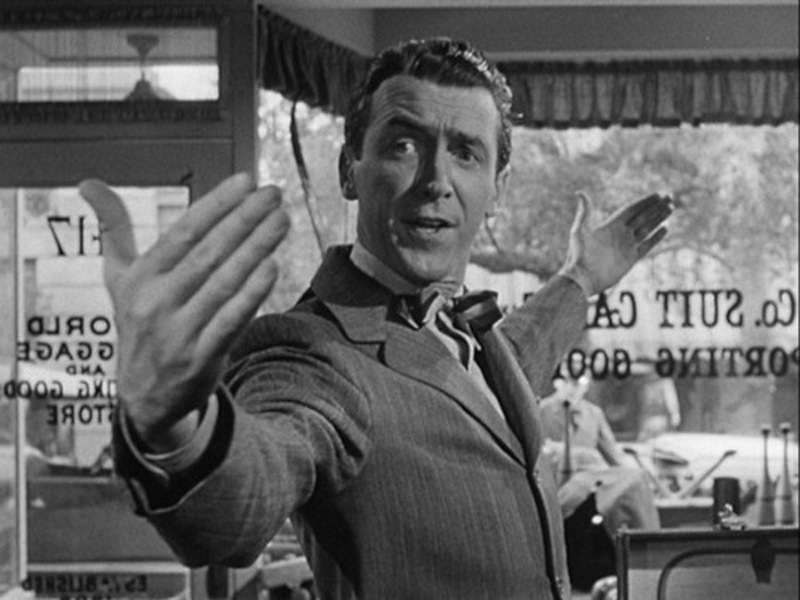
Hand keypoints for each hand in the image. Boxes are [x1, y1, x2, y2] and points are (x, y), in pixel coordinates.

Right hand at [79, 173, 288, 448]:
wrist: (144, 398)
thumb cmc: (139, 325)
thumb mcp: (119, 280)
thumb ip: (112, 230)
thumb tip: (88, 183)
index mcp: (140, 278)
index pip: (183, 233)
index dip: (216, 205)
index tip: (246, 182)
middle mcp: (156, 302)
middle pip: (208, 253)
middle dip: (244, 220)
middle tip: (273, 195)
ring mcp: (178, 332)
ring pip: (223, 283)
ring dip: (256, 249)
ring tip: (281, 221)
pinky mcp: (200, 358)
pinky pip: (230, 320)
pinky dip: (251, 294)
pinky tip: (273, 267)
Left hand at [559, 192, 672, 296]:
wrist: (583, 278)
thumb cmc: (579, 254)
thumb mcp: (580, 230)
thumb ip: (584, 211)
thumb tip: (579, 192)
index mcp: (610, 225)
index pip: (632, 209)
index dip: (645, 202)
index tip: (659, 194)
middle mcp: (620, 234)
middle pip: (642, 217)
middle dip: (656, 207)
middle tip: (670, 196)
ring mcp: (626, 246)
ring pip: (647, 229)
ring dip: (659, 218)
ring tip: (671, 207)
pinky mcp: (631, 259)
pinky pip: (647, 245)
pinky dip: (656, 237)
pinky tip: (665, 227)